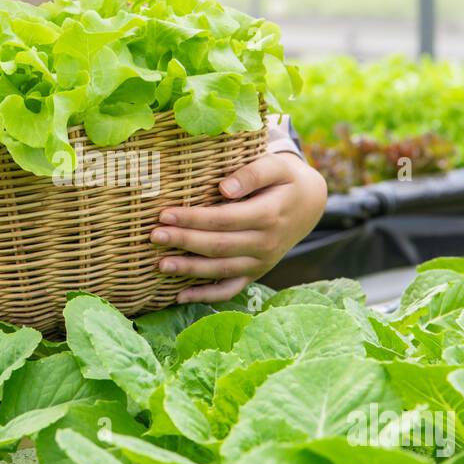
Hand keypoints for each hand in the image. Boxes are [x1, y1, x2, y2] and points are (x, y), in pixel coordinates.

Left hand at [150, 151, 327, 302]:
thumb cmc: (285, 179)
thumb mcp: (276, 166)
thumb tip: (224, 188)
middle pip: (219, 245)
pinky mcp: (256, 273)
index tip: (166, 214)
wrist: (309, 204)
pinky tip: (180, 296)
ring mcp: (261, 262)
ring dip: (189, 270)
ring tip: (160, 265)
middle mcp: (266, 243)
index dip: (194, 219)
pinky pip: (230, 290)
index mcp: (269, 215)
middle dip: (184, 242)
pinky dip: (206, 296)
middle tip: (154, 236)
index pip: (225, 219)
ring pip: (221, 270)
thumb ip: (252, 173)